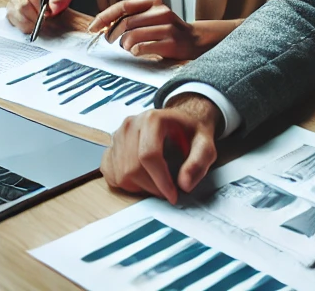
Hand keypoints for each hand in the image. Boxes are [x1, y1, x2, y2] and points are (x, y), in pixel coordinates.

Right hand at [6, 0, 72, 33]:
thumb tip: (52, 7)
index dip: (38, 2)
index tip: (46, 11)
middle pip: (23, 3)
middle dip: (35, 15)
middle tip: (44, 20)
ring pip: (18, 12)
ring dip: (30, 21)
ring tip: (39, 23)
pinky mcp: (10, 9)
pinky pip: (13, 20)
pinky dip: (24, 26)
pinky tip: (32, 25)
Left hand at [90, 0, 201, 59]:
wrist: (195, 40)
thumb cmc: (166, 29)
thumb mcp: (152, 16)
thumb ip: (133, 16)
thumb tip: (104, 25)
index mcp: (154, 2)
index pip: (123, 5)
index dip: (105, 16)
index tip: (93, 27)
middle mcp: (161, 11)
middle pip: (126, 22)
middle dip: (113, 34)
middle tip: (111, 41)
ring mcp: (167, 27)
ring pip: (132, 37)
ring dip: (125, 45)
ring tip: (128, 47)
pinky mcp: (171, 43)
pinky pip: (142, 48)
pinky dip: (135, 52)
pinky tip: (138, 52)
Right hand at [101, 94, 219, 204]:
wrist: (180, 120)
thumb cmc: (190, 132)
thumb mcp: (205, 144)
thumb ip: (198, 162)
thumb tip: (184, 184)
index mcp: (152, 119)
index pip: (148, 155)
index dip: (161, 181)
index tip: (173, 195)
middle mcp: (131, 124)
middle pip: (132, 168)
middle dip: (152, 187)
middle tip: (167, 190)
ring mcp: (118, 134)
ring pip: (121, 174)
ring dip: (140, 187)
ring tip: (156, 181)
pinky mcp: (112, 145)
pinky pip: (109, 172)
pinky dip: (123, 182)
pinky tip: (140, 179)